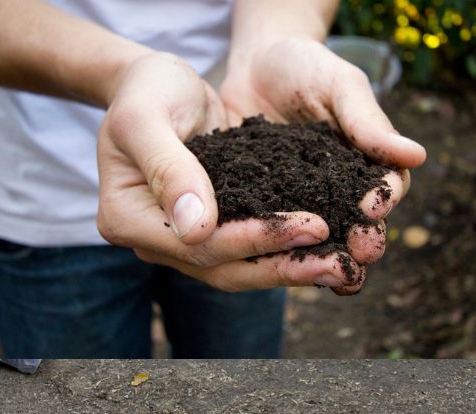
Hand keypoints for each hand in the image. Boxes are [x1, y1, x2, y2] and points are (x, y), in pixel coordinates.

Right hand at [96, 53, 348, 290]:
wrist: (160, 82)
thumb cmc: (148, 88)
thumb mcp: (147, 116)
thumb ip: (168, 168)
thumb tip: (195, 228)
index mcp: (127, 219)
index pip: (200, 245)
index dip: (256, 240)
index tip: (312, 227)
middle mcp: (158, 241)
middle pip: (227, 269)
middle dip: (288, 268)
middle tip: (343, 265)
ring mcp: (188, 241)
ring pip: (246, 268)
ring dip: (298, 269)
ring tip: (348, 268)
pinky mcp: (220, 230)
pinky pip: (258, 250)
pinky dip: (295, 252)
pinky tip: (335, 252)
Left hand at [219, 38, 425, 284]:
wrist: (251, 65)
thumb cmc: (304, 66)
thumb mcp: (339, 86)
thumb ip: (368, 122)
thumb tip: (417, 156)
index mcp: (368, 164)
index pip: (387, 189)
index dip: (384, 200)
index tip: (374, 207)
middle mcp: (340, 191)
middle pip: (360, 225)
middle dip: (364, 241)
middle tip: (361, 250)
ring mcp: (304, 204)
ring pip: (323, 240)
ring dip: (330, 261)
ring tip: (332, 278)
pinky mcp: (267, 209)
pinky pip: (276, 235)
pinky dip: (280, 253)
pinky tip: (276, 267)